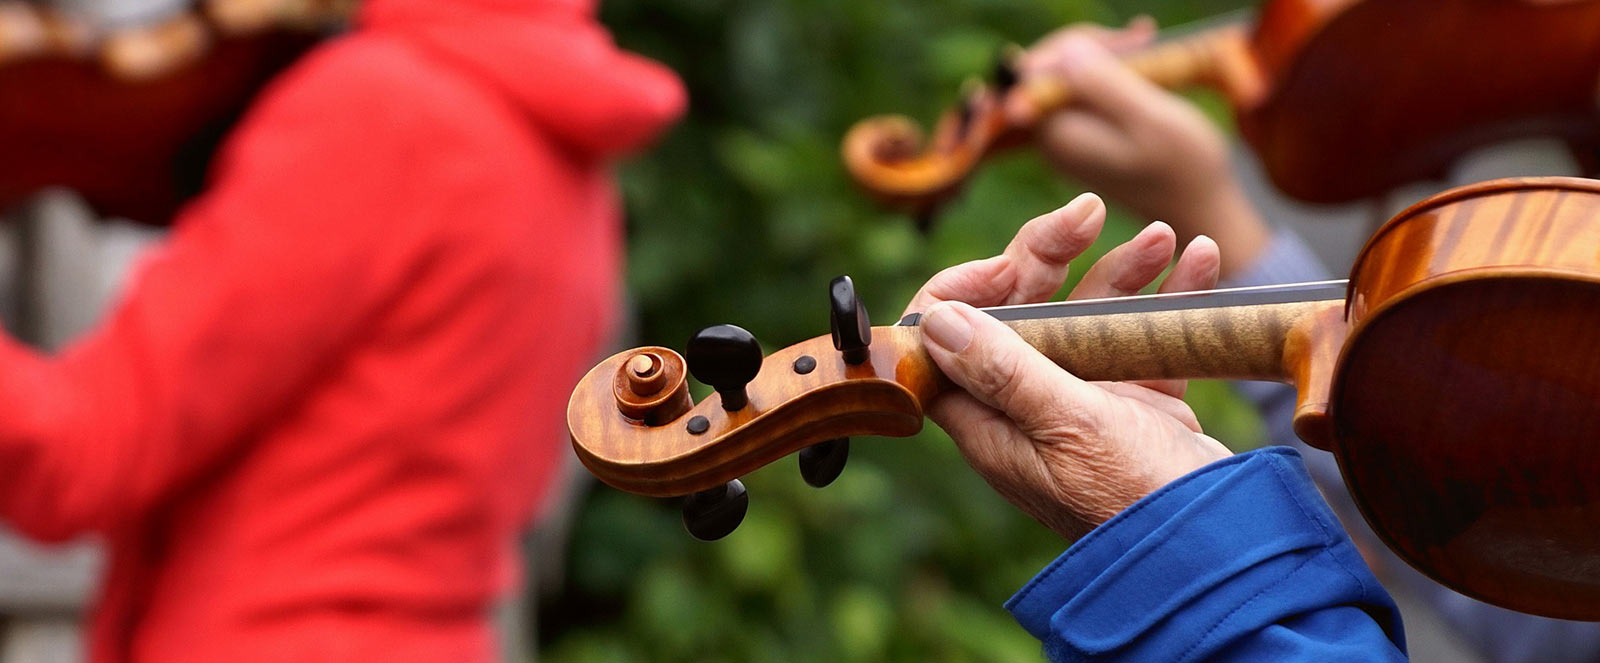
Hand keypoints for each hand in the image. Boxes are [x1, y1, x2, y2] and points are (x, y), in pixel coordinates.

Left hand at [905, 193, 1231, 539]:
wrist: (1220, 549)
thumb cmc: (1134, 499)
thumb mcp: (1066, 425)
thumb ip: (1004, 368)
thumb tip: (935, 320)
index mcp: (990, 417)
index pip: (946, 337)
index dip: (967, 288)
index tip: (1011, 264)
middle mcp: (1028, 404)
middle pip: (1020, 310)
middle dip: (1050, 255)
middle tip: (1088, 216)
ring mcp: (1084, 402)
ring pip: (1086, 315)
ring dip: (1121, 268)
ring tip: (1163, 235)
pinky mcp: (1136, 404)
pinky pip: (1141, 337)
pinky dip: (1168, 298)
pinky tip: (1199, 262)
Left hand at [1007, 18, 1268, 276]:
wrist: (1203, 211)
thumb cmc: (1186, 169)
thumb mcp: (1150, 120)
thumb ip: (1105, 86)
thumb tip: (1066, 52)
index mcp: (1057, 136)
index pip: (1035, 70)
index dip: (1077, 43)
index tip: (1129, 41)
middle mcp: (1050, 140)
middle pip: (1048, 70)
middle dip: (1093, 46)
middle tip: (1145, 36)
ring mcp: (1066, 140)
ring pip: (1069, 76)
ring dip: (1107, 55)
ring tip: (1148, 42)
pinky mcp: (1086, 138)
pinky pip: (1086, 93)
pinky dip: (1113, 73)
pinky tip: (1144, 64)